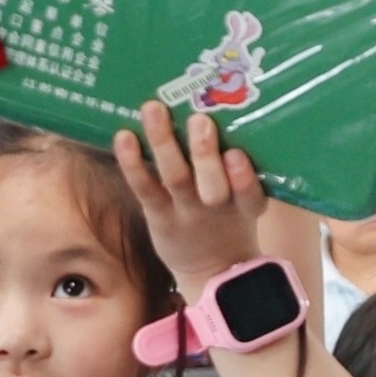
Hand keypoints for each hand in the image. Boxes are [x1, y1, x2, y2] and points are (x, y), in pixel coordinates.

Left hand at [116, 101, 270, 295]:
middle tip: (199, 119)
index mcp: (247, 206)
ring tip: (155, 110)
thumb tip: (230, 106)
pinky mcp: (158, 214)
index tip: (237, 154)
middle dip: (204, 153)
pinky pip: (144, 188)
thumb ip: (243, 167)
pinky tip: (124, 137)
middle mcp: (217, 208)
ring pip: (176, 178)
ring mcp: (185, 212)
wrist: (213, 270)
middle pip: (213, 184)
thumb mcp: (249, 202)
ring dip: (164, 143)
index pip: (251, 196)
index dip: (243, 178)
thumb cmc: (232, 219)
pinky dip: (132, 162)